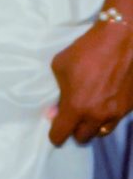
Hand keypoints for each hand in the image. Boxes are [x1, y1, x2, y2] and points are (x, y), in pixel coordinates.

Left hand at [49, 18, 132, 145]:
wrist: (119, 41)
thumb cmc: (85, 50)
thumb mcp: (61, 65)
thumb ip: (57, 91)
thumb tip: (54, 111)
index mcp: (76, 106)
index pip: (62, 134)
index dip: (55, 136)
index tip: (54, 133)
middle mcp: (96, 116)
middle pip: (83, 137)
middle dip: (75, 130)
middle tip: (73, 118)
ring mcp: (115, 114)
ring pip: (100, 132)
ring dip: (92, 126)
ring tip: (89, 112)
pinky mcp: (128, 109)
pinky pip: (114, 121)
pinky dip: (107, 117)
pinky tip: (104, 103)